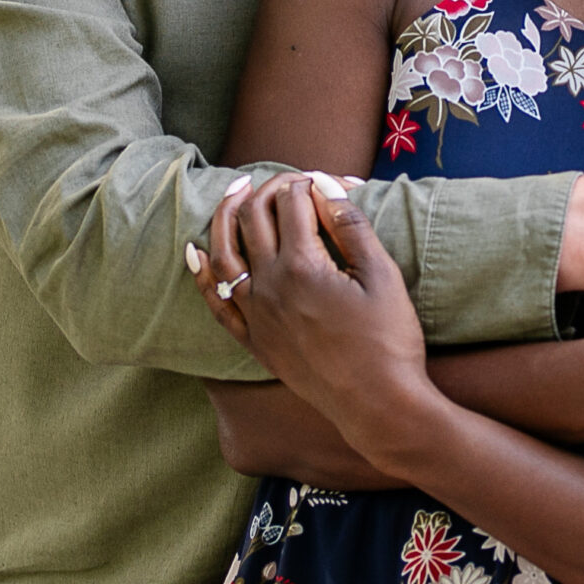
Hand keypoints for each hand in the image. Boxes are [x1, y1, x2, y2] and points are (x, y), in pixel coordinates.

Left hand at [219, 174, 439, 471]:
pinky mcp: (253, 340)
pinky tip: (194, 251)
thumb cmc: (389, 340)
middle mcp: (270, 286)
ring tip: (237, 191)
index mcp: (304, 266)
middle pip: (255, 218)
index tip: (327, 180)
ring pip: (224, 252)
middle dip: (269, 188)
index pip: (292, 202)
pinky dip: (201, 273)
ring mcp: (256, 314)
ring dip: (226, 215)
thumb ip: (351, 225)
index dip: (309, 181)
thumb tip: (326, 184)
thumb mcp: (381, 275)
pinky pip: (216, 301)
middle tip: (287, 179)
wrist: (377, 404)